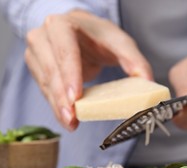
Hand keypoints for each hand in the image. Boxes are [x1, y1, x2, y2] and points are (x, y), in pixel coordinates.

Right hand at [25, 10, 151, 130]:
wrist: (80, 32)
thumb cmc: (99, 37)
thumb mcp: (120, 43)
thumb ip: (134, 60)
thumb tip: (149, 81)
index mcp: (63, 25)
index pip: (65, 51)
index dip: (70, 74)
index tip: (76, 97)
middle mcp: (44, 37)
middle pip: (52, 70)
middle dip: (62, 97)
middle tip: (72, 118)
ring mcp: (37, 53)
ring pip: (45, 83)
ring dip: (58, 106)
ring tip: (71, 123)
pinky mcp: (37, 68)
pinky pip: (45, 90)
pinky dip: (57, 106)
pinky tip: (67, 119)